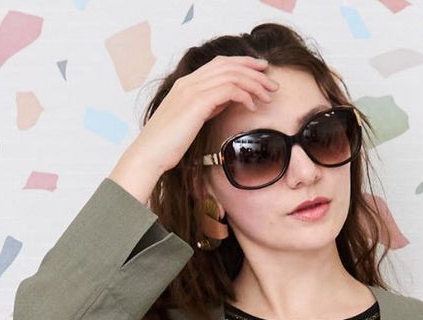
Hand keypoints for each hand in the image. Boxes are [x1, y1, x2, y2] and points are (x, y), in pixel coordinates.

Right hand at [113, 54, 278, 190]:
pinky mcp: (197, 102)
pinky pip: (229, 89)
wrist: (150, 154)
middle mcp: (189, 81)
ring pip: (232, 75)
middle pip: (229, 65)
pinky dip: (244, 95)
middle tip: (272, 82)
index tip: (260, 70)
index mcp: (187, 83)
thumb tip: (227, 100)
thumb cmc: (168, 144)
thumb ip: (208, 106)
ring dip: (254, 83)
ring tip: (267, 96)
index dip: (242, 63)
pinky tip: (251, 106)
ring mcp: (192, 90)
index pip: (220, 63)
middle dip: (254, 71)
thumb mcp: (191, 120)